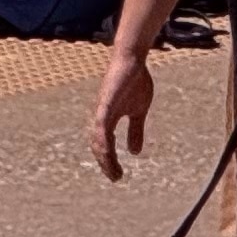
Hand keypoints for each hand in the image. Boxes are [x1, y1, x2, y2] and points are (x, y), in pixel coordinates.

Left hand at [88, 47, 154, 179]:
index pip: (104, 145)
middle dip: (105, 163)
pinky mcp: (106, 101)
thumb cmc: (134, 81)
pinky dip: (102, 139)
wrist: (132, 59)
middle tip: (115, 177)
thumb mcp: (138, 111)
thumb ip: (135, 130)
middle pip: (97, 145)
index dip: (108, 161)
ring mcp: (102, 109)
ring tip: (113, 170)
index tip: (117, 176)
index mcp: (108, 118)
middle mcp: (101, 116)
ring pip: (97, 138)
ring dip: (104, 156)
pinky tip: (106, 150)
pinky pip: (101, 124)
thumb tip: (135, 152)